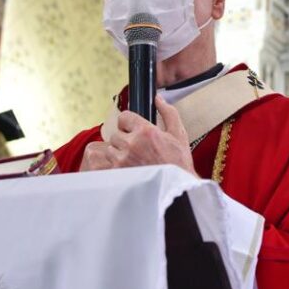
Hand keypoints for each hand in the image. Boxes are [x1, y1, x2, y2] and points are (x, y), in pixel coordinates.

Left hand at [80, 96, 196, 176]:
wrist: (177, 188)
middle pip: (115, 134)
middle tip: (137, 148)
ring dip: (119, 153)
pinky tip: (131, 170)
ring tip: (133, 160)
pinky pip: (110, 165)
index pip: (123, 117)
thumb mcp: (179, 134)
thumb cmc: (179, 162)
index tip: (133, 130)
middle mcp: (132, 144)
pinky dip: (117, 167)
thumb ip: (168, 113)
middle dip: (124, 140)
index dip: (128, 123)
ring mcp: (123, 160)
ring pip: (110, 150)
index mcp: (146, 131)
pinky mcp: (118, 174)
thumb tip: (158, 99)